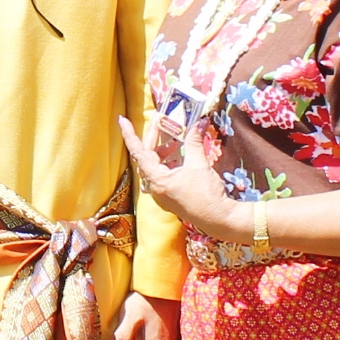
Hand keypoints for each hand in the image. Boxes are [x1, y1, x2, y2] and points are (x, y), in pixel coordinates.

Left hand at [117, 114, 239, 240]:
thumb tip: (199, 122)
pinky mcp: (170, 197)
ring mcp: (161, 194)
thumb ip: (194, 142)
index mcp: (157, 180)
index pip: (138, 152)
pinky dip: (167, 163)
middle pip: (146, 157)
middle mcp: (155, 188)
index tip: (122, 120)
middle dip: (153, 138)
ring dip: (162, 151)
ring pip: (154, 167)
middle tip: (161, 121)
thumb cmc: (206, 195)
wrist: (218, 219)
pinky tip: (178, 157)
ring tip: (174, 141)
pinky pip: (162, 176)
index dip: (130, 134)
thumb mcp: (199, 165)